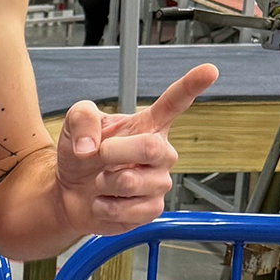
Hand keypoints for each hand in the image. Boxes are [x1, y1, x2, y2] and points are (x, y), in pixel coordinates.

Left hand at [55, 63, 216, 234]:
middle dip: (115, 152)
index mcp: (147, 125)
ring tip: (102, 181)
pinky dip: (106, 206)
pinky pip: (131, 209)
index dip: (192, 86)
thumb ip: (83, 119)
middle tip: (100, 154)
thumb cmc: (81, 153)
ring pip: (133, 181)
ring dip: (105, 182)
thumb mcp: (75, 124)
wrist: (70, 191)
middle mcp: (160, 152)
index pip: (175, 103)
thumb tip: (92, 146)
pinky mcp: (152, 209)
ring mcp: (158, 182)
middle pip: (150, 148)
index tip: (209, 70)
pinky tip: (104, 201)